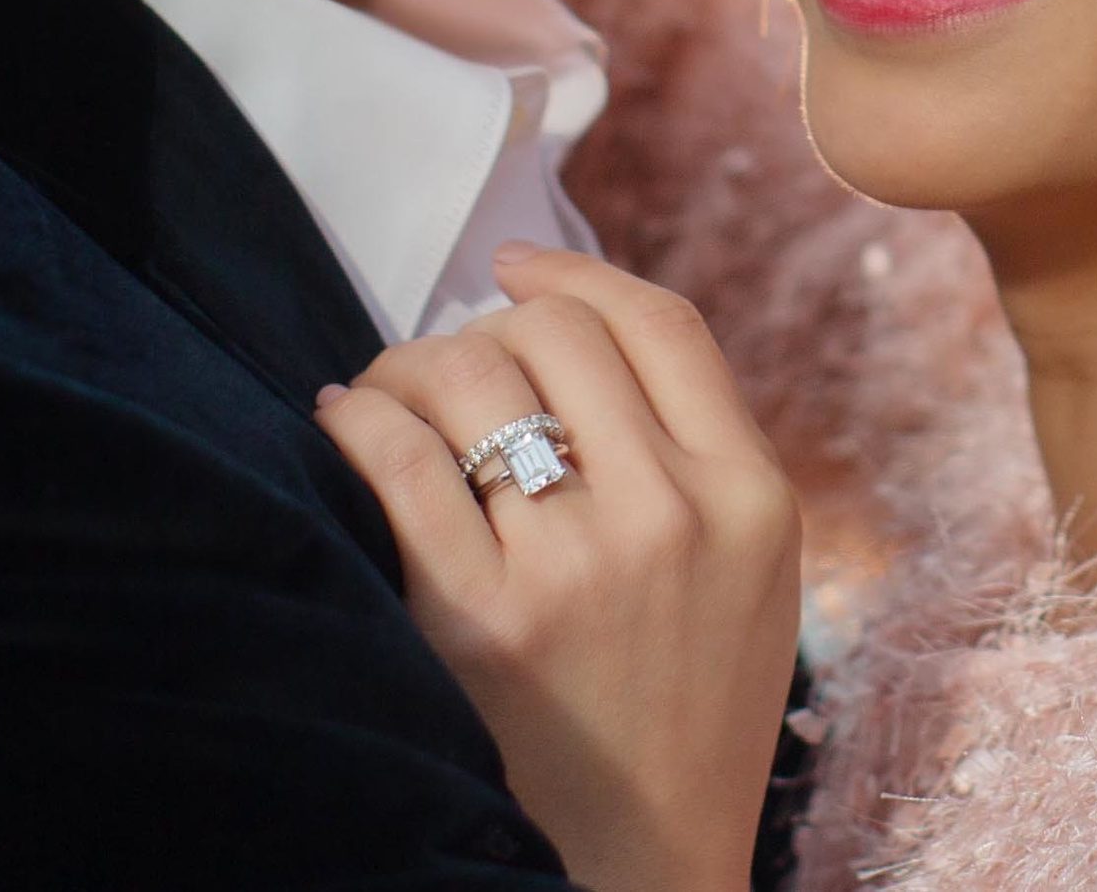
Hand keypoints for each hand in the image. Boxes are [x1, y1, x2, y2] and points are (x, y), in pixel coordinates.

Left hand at [315, 246, 800, 891]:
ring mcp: (577, 568)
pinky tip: (344, 427)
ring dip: (409, 370)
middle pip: (554, 335)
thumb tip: (568, 325)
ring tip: (384, 402)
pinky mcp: (481, 621)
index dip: (573, 274)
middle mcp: (673, 517)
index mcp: (752, 497)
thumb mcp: (749, 579)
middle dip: (481, 330)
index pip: (659, 324)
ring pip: (472, 375)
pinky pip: (401, 459)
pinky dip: (358, 420)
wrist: (639, 868)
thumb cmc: (682, 715)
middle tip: (441, 370)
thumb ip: (696, 457)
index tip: (514, 265)